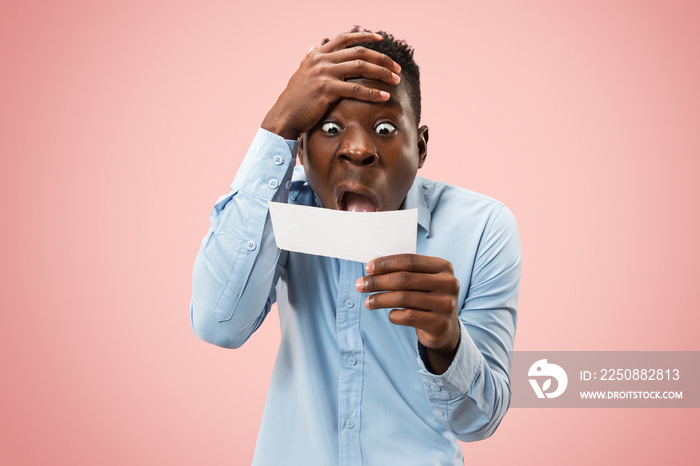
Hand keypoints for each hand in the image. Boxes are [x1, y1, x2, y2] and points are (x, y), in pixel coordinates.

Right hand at [261, 31, 401, 139]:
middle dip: (381, 59)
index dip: (364, 36)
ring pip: (360, 67)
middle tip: (396, 68)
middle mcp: (321, 60)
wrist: (284, 116)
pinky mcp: (326, 89)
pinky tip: (384, 96)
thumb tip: (312, 47)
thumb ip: (309, 60)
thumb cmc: (295, 100)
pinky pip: (355, 89)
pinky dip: (372, 92)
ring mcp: (323, 73)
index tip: (380, 39)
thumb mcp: (301, 73)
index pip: (345, 38)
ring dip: (381, 73)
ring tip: (396, 80)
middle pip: (359, 52)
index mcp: (317, 55)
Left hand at [356, 254, 461, 373]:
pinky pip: (408, 317)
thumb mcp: (422, 281)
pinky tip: (390, 315)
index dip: (386, 263)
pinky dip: (394, 315)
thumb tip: (372, 268)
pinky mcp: (440, 324)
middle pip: (404, 279)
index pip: (410, 260)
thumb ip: (404, 272)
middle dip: (378, 281)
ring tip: (368, 302)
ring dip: (380, 299)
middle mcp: (448, 283)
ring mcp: (446, 304)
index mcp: (443, 267)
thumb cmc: (427, 299)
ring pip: (404, 298)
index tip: (367, 268)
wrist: (445, 329)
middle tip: (361, 285)